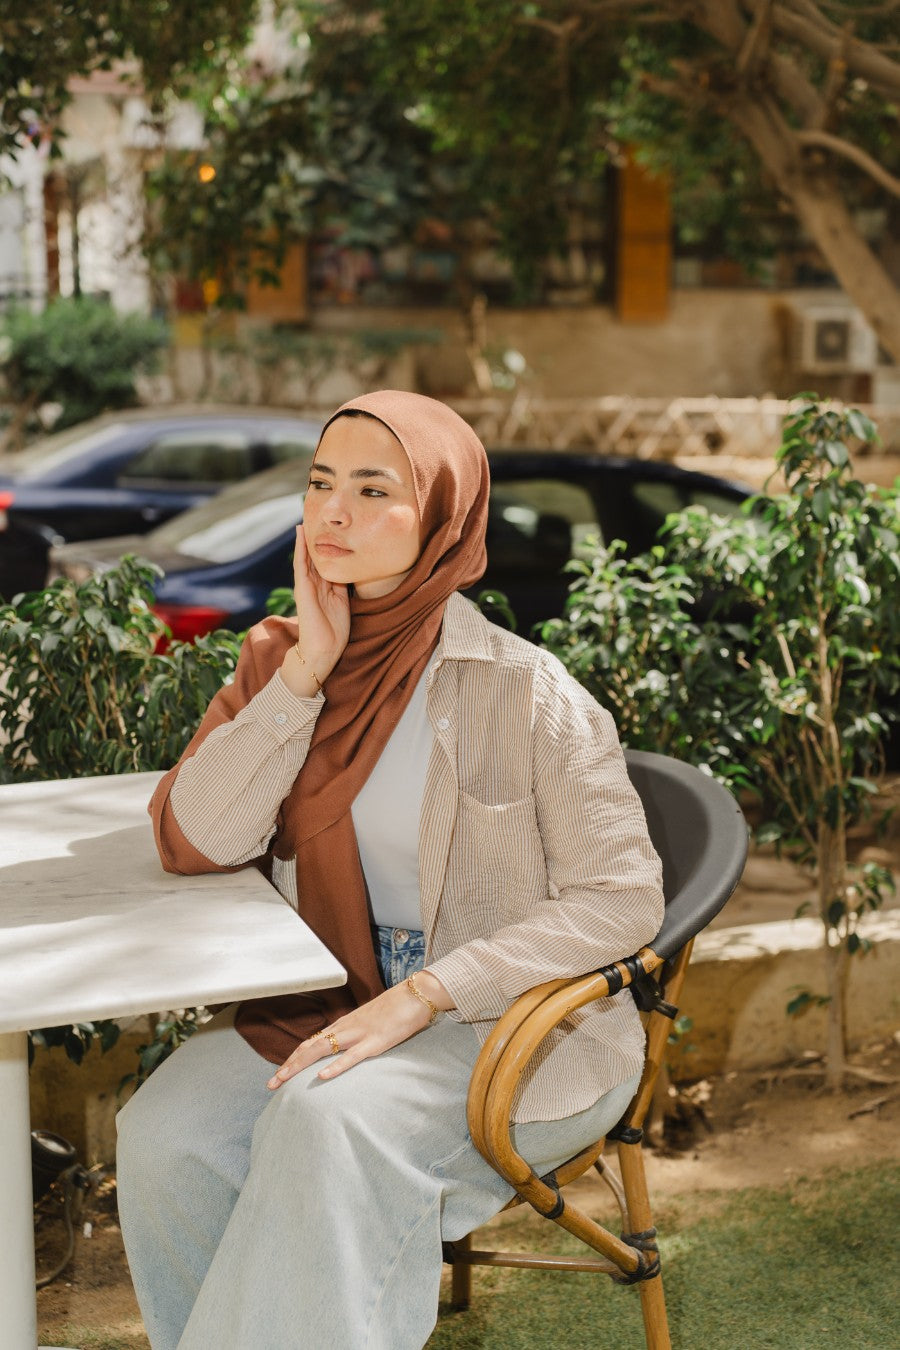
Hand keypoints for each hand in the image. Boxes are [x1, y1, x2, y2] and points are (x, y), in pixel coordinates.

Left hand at [266, 972, 453, 1086]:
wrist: (417, 994)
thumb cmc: (397, 1009)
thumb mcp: (372, 1023)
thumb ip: (359, 1035)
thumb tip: (349, 1049)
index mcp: (345, 1025)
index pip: (312, 1042)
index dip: (294, 1058)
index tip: (280, 1073)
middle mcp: (346, 1028)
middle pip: (310, 1047)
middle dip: (288, 1066)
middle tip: (271, 1084)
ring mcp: (359, 1034)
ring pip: (322, 1050)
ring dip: (299, 1066)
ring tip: (283, 1080)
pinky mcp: (375, 1042)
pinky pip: (352, 1056)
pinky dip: (335, 1066)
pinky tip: (321, 1076)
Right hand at [285, 526, 350, 688]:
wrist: (322, 651)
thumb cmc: (334, 632)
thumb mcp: (343, 603)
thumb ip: (344, 587)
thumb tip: (354, 570)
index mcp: (327, 587)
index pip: (327, 561)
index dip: (329, 545)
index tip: (333, 529)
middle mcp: (315, 584)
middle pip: (316, 556)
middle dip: (317, 538)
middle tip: (317, 516)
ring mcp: (307, 586)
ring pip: (306, 556)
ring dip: (306, 538)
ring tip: (305, 519)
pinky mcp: (302, 589)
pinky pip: (300, 565)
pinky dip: (300, 549)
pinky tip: (300, 534)